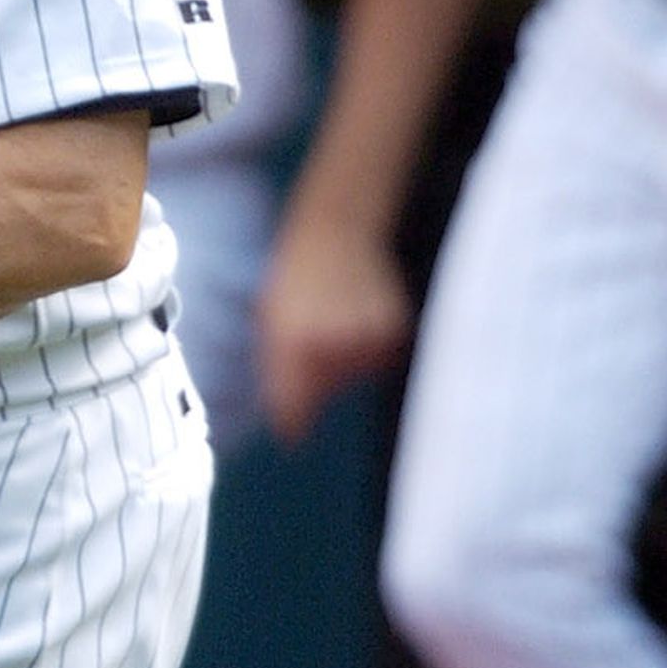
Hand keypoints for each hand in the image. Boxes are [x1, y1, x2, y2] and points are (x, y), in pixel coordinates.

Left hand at [255, 215, 412, 443]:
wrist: (338, 232)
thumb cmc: (295, 280)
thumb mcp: (271, 323)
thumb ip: (277, 376)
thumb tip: (291, 433)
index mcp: (295, 345)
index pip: (295, 407)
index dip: (294, 423)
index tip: (294, 435)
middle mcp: (333, 346)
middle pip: (328, 392)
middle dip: (318, 379)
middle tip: (313, 337)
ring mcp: (368, 339)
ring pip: (356, 376)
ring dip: (346, 361)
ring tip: (336, 320)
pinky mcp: (396, 331)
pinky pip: (380, 360)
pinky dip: (370, 347)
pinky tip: (360, 317)